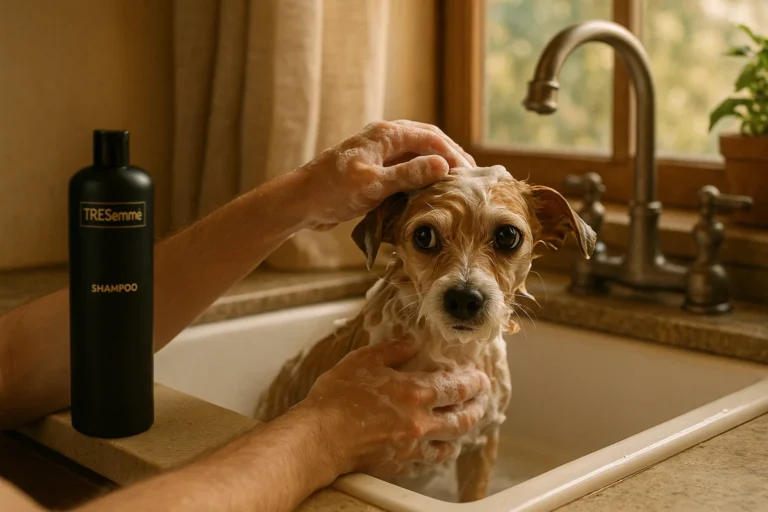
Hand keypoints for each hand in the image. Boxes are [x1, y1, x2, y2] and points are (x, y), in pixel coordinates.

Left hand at [292, 120, 476, 229]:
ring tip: (456, 185)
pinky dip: (421, 178)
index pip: (431, 138)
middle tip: (471, 177)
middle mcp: (384, 140)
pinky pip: (405, 170)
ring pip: (417, 156)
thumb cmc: (331, 191)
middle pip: (427, 142)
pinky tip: (431, 192)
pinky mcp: (374, 171)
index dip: (453, 154)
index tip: (470, 174)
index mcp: (385, 135)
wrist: (300, 203)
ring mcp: (379, 155)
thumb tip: (444, 165)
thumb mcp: (373, 184)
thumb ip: (408, 174)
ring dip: (436, 167)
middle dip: (450, 156)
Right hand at [301, 337, 488, 477]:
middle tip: (480, 401)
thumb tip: (412, 343)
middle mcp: (421, 422)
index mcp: (415, 393)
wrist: (321, 436)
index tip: (480, 378)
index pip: (457, 387)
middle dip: (476, 408)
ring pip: (450, 443)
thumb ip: (393, 350)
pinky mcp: (400, 464)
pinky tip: (437, 446)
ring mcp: (412, 446)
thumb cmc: (338, 396)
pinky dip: (438, 451)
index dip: (473, 382)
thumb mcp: (364, 360)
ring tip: (463, 425)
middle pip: (462, 418)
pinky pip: (428, 460)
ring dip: (461, 433)